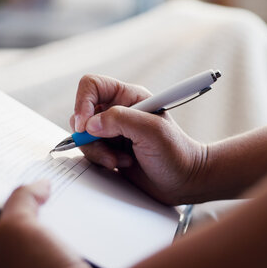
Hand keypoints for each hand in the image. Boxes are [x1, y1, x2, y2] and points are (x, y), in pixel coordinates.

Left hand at [0, 181, 105, 267]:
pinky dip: (56, 229)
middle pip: (1, 228)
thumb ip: (21, 198)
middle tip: (23, 183)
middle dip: (13, 204)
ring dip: (38, 216)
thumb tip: (39, 187)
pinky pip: (52, 245)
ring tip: (48, 196)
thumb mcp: (18, 225)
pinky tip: (66, 217)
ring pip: (30, 236)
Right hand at [71, 74, 208, 204]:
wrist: (184, 181)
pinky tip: (121, 164)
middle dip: (89, 135)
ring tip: (121, 160)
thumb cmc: (177, 153)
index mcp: (130, 97)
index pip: (93, 86)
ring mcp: (113, 132)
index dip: (82, 102)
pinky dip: (101, 161)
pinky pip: (89, 152)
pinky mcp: (110, 151)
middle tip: (107, 148)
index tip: (85, 125)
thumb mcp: (152, 131)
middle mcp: (119, 111)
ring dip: (98, 151)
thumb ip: (120, 120)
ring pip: (83, 136)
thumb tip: (90, 123)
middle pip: (82, 113)